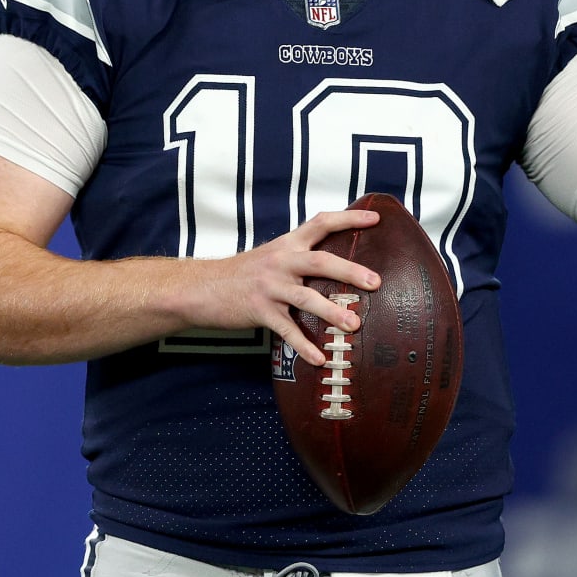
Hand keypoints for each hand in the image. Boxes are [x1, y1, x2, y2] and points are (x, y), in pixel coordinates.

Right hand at [176, 210, 382, 365]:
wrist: (202, 288)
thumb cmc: (241, 274)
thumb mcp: (271, 256)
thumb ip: (299, 257)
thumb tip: (335, 266)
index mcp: (287, 244)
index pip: (321, 223)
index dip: (349, 218)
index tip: (375, 218)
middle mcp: (281, 261)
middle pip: (320, 260)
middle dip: (350, 270)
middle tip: (375, 282)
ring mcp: (270, 286)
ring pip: (306, 296)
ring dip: (332, 311)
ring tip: (353, 324)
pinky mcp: (259, 310)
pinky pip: (286, 329)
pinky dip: (304, 345)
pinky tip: (319, 358)